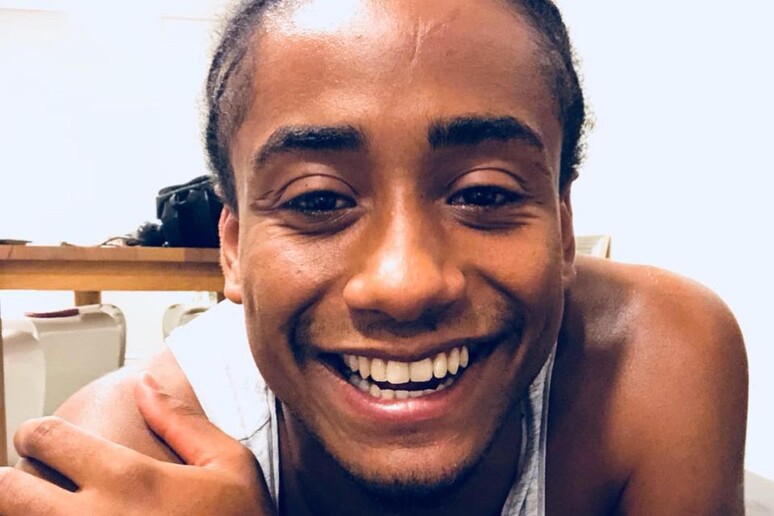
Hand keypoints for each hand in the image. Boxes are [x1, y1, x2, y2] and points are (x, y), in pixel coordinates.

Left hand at [0, 372, 275, 514]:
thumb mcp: (231, 467)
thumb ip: (183, 422)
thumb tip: (145, 384)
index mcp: (129, 481)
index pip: (48, 439)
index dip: (36, 431)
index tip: (40, 435)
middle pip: (7, 491)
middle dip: (9, 479)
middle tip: (24, 478)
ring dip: (22, 511)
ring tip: (44, 506)